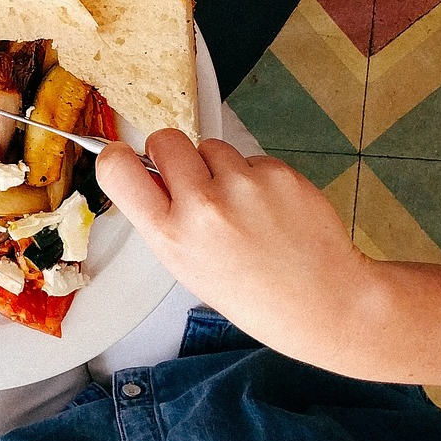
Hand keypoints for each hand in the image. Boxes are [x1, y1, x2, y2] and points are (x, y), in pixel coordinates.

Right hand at [97, 132, 377, 361]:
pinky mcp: (278, 173)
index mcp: (171, 236)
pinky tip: (270, 209)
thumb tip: (148, 172)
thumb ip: (164, 219)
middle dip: (172, 154)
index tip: (125, 158)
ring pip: (211, 147)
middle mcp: (203, 206)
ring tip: (242, 207)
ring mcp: (243, 185)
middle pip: (165, 139)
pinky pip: (251, 158)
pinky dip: (256, 176)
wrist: (323, 301)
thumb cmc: (254, 293)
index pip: (117, 169)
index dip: (117, 157)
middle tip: (191, 180)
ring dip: (220, 167)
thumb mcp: (187, 267)